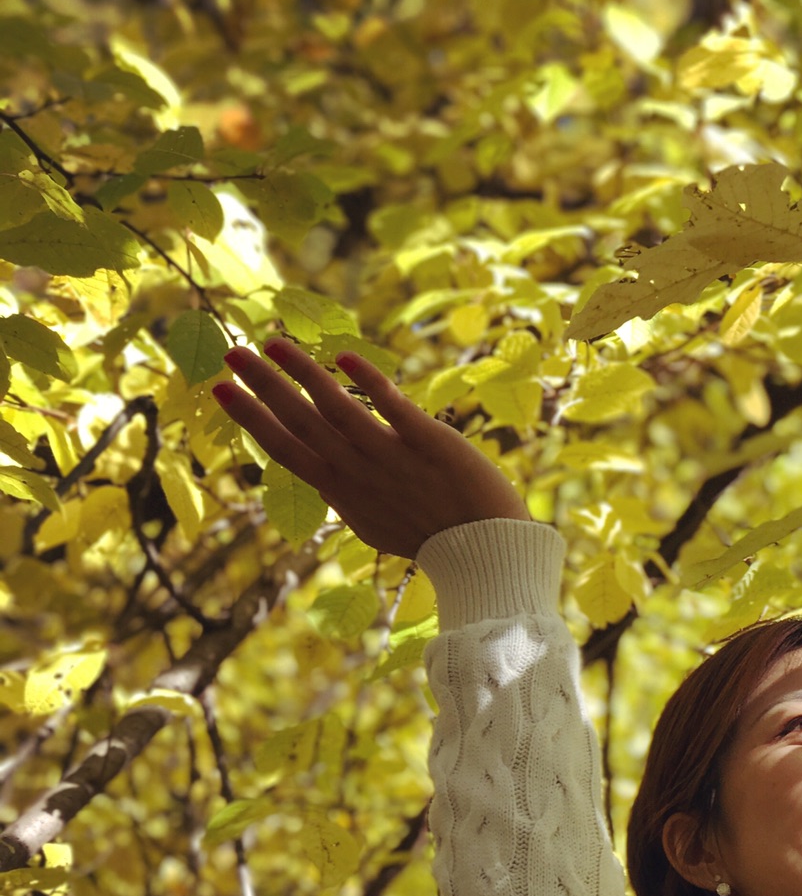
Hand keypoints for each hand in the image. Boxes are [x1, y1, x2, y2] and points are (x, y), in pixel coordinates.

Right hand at [213, 339, 532, 559]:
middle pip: (301, 423)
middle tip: (231, 351)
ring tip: (272, 343)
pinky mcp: (429, 443)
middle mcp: (359, 473)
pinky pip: (394, 408)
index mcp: (343, 493)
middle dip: (262, 386)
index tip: (221, 390)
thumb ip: (349, 498)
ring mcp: (392, 457)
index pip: (287, 450)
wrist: (486, 552)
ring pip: (336, 410)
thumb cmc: (434, 539)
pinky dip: (369, 383)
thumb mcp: (377, 525)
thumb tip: (326, 481)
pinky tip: (343, 358)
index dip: (252, 419)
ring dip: (302, 374)